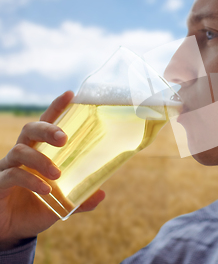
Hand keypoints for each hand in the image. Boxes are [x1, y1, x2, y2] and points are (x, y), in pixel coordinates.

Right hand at [0, 91, 105, 250]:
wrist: (11, 230)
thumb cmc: (36, 208)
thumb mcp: (62, 203)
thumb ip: (80, 198)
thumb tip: (101, 194)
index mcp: (39, 153)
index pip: (46, 125)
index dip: (56, 108)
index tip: (70, 94)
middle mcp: (22, 155)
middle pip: (30, 130)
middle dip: (47, 129)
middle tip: (64, 138)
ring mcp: (8, 167)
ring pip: (20, 151)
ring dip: (40, 160)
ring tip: (57, 174)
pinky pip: (12, 175)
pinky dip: (30, 181)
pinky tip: (45, 190)